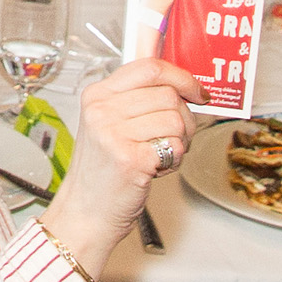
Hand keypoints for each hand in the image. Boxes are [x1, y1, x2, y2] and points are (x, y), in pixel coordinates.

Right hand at [39, 57, 205, 271]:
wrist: (86, 213)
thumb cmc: (102, 171)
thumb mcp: (108, 124)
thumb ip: (137, 100)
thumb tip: (181, 85)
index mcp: (97, 95)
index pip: (149, 67)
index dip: (181, 77)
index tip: (196, 91)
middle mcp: (102, 110)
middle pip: (169, 94)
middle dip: (185, 117)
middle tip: (176, 136)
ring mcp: (114, 134)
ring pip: (176, 120)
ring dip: (180, 141)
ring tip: (161, 155)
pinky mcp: (131, 159)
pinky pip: (175, 146)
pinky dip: (175, 159)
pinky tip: (157, 168)